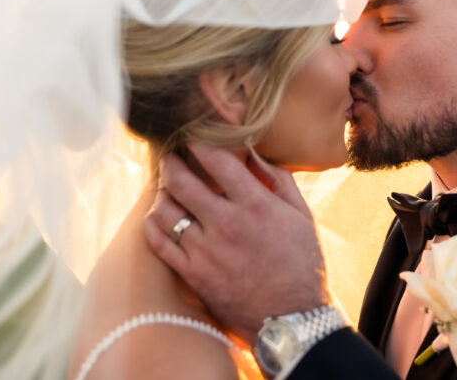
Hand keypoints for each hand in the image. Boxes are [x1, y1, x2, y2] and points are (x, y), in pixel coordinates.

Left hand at [144, 143, 330, 341]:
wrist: (294, 319)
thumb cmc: (302, 264)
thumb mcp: (302, 216)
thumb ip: (279, 180)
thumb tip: (255, 154)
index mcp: (255, 204)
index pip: (216, 160)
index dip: (199, 142)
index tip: (192, 137)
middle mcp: (226, 224)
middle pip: (181, 180)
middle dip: (171, 162)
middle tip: (170, 156)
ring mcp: (206, 251)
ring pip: (165, 210)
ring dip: (162, 193)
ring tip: (166, 189)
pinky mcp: (193, 275)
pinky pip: (158, 242)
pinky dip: (153, 224)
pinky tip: (159, 218)